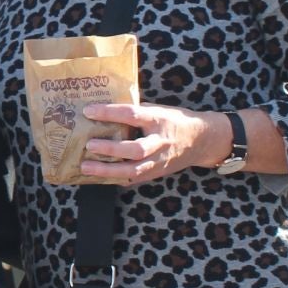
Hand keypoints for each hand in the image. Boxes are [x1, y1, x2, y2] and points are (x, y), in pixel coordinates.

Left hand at [76, 103, 228, 183]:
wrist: (202, 140)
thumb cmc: (174, 121)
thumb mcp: (158, 110)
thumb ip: (136, 112)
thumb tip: (105, 109)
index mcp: (159, 120)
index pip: (132, 114)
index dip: (110, 113)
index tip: (88, 111)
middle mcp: (160, 142)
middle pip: (136, 149)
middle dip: (111, 149)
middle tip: (89, 145)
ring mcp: (159, 161)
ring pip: (134, 170)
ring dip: (108, 170)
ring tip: (86, 167)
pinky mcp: (157, 173)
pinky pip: (135, 178)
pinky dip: (116, 178)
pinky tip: (98, 177)